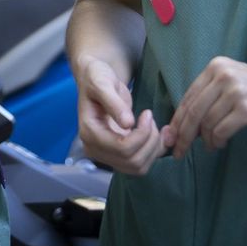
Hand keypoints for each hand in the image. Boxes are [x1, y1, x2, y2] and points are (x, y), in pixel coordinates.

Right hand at [75, 57, 166, 174]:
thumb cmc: (97, 78)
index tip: (147, 113)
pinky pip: (141, 164)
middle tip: (150, 117)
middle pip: (132, 161)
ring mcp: (107, 155)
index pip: (122, 149)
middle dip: (150, 141)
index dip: (141, 134)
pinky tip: (157, 134)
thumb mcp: (102, 83)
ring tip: (153, 124)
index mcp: (89, 134)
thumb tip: (127, 124)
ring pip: (139, 167)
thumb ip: (113, 103)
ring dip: (153, 148)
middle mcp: (96, 150)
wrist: (94, 80)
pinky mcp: (118, 154)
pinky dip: (154, 152)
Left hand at [164, 57, 246, 157]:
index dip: (177, 120)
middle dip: (182, 135)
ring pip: (206, 123)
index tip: (170, 138)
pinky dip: (217, 141)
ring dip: (205, 140)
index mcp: (217, 66)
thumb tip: (183, 123)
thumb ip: (211, 96)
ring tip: (211, 146)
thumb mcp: (235, 84)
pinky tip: (220, 144)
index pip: (188, 97)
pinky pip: (221, 131)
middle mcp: (223, 74)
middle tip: (177, 152)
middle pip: (193, 111)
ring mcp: (236, 90)